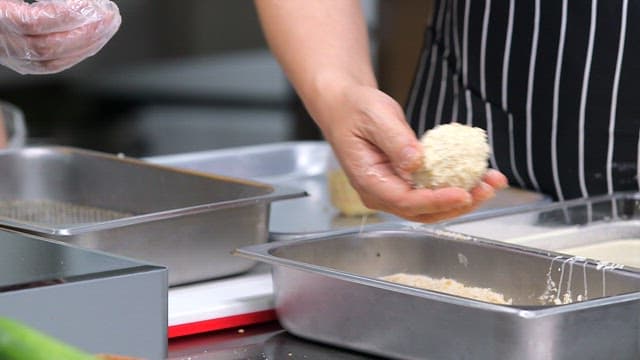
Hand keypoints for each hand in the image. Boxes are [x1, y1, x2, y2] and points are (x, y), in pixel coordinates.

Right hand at [0, 0, 120, 73]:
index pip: (30, 23)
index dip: (65, 16)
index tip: (90, 4)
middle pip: (45, 48)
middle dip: (86, 33)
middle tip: (111, 16)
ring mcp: (6, 52)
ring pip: (50, 61)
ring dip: (87, 45)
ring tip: (108, 26)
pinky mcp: (17, 58)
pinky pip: (49, 65)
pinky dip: (76, 54)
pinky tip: (94, 40)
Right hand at [316, 83, 507, 222]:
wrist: (344, 107)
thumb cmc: (354, 110)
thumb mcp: (375, 117)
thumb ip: (395, 141)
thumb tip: (416, 161)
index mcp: (369, 182)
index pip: (406, 202)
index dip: (437, 201)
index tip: (463, 193)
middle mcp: (381, 193)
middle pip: (424, 211)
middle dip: (459, 203)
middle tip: (487, 187)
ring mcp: (394, 191)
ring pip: (432, 206)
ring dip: (464, 197)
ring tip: (491, 182)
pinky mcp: (405, 183)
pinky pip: (433, 191)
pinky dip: (457, 185)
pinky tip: (479, 175)